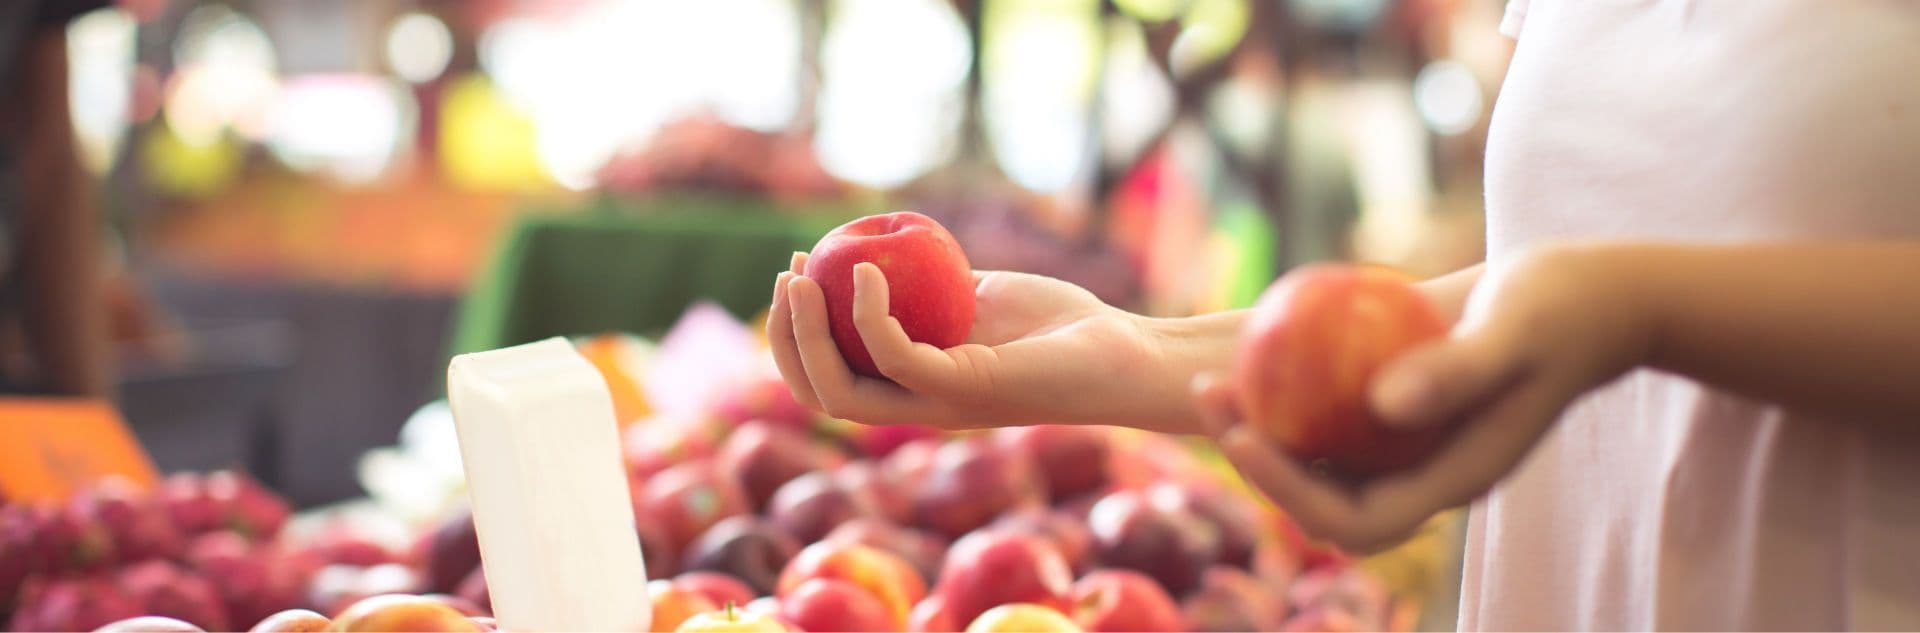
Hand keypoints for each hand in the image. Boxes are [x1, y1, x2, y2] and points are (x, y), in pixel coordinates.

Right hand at [769, 252, 1194, 430]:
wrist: (1119, 351)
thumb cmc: (1058, 324)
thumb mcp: (979, 295)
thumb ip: (931, 287)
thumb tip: (882, 248)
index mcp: (913, 391)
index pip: (827, 379)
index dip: (794, 335)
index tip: (794, 273)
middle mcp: (917, 408)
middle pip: (820, 391)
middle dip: (786, 338)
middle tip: (788, 276)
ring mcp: (938, 405)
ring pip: (843, 389)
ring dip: (809, 335)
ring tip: (805, 276)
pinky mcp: (966, 390)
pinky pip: (896, 358)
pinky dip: (869, 315)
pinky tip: (866, 269)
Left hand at [1197, 245, 1654, 551]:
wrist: (1597, 296)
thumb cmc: (1564, 307)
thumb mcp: (1516, 328)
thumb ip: (1459, 371)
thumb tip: (1382, 407)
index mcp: (1452, 480)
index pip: (1353, 519)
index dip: (1287, 490)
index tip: (1243, 435)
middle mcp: (1425, 474)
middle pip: (1321, 499)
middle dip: (1257, 463)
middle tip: (1211, 400)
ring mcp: (1414, 444)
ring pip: (1321, 460)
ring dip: (1264, 430)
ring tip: (1217, 379)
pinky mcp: (1405, 404)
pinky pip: (1335, 413)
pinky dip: (1294, 393)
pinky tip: (1258, 343)